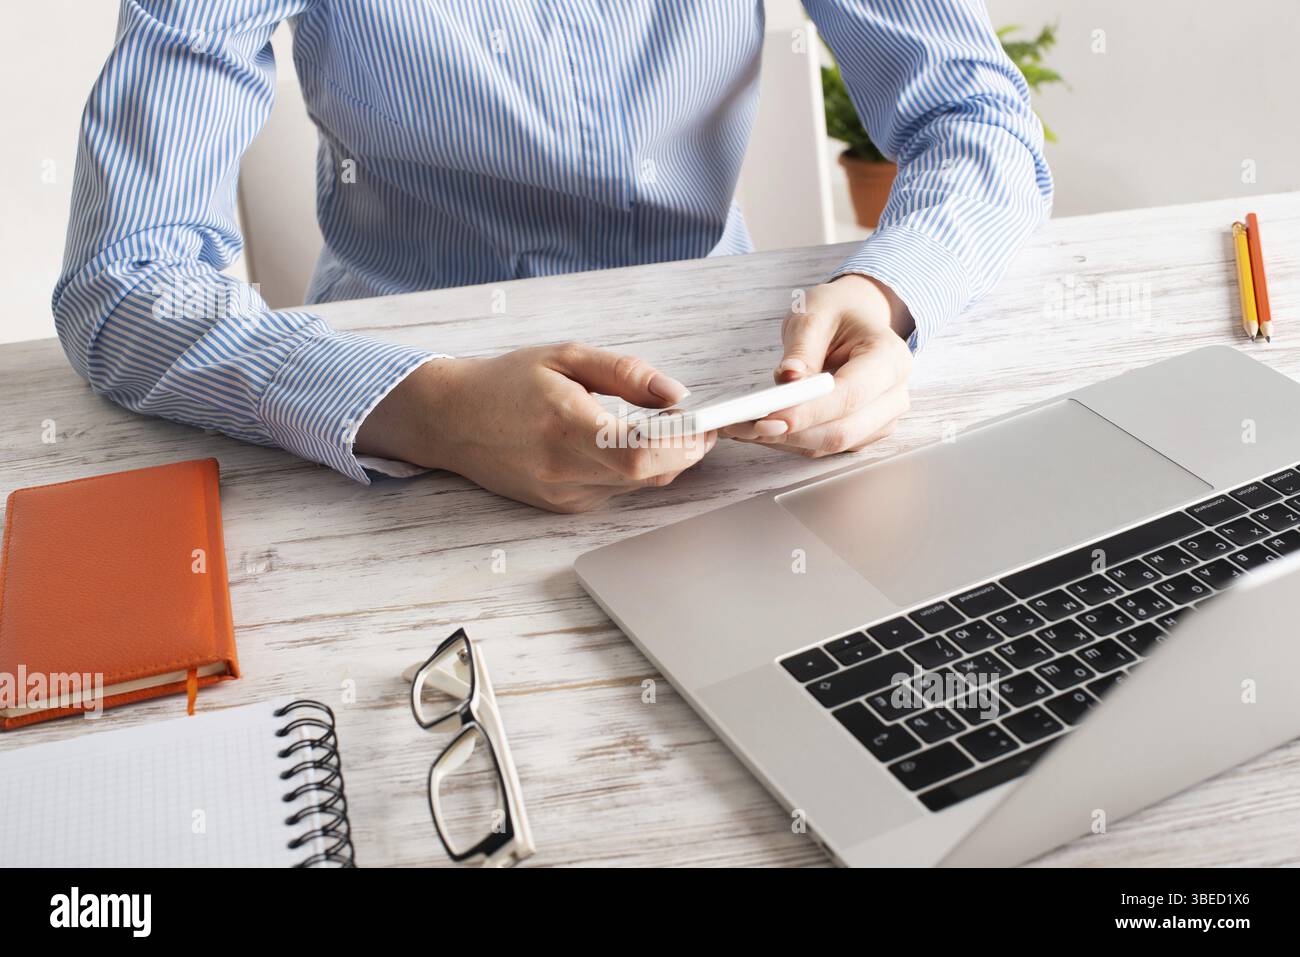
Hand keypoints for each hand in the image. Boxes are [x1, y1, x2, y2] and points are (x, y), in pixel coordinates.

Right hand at [356, 342, 715, 511]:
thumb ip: (626, 373)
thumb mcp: (566, 357)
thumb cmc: (505, 382)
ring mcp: (562, 495)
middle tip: (700, 428)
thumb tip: (676, 393)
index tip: (707, 425)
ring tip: (666, 430)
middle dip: (684, 453)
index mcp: (565, 427)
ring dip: (660, 462)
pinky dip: (631, 472)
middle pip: (647, 476)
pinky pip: (614, 493)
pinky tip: (625, 446)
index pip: (641, 453)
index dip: (684, 444)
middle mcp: (563, 470)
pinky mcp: (561, 506)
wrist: (451, 419)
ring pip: (636, 488)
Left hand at [723, 274, 913, 456]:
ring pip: (830, 445)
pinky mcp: (863, 433)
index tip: (767, 418)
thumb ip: (802, 347)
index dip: (808, 412)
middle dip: (790, 434)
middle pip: (842, 431)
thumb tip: (788, 378)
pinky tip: (761, 427)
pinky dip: (791, 440)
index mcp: (889, 358)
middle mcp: (894, 394)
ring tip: (741, 426)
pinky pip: (824, 446)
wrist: (857, 319)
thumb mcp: (815, 312)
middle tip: (743, 426)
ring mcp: (882, 419)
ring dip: (784, 440)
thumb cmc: (839, 313)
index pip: (850, 395)